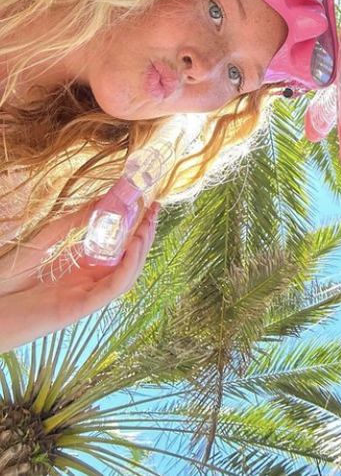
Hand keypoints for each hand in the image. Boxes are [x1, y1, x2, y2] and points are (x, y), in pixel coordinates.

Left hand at [0, 202, 159, 351]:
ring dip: (142, 250)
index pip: (118, 249)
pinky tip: (133, 246)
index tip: (145, 204)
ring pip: (126, 275)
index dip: (135, 227)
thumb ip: (72, 224)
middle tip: (156, 209)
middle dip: (145, 235)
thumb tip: (100, 201)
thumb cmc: (5, 278)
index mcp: (80, 269)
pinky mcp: (78, 308)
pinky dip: (127, 268)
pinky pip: (112, 289)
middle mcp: (87, 284)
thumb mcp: (44, 241)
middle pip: (128, 261)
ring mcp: (84, 297)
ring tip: (148, 225)